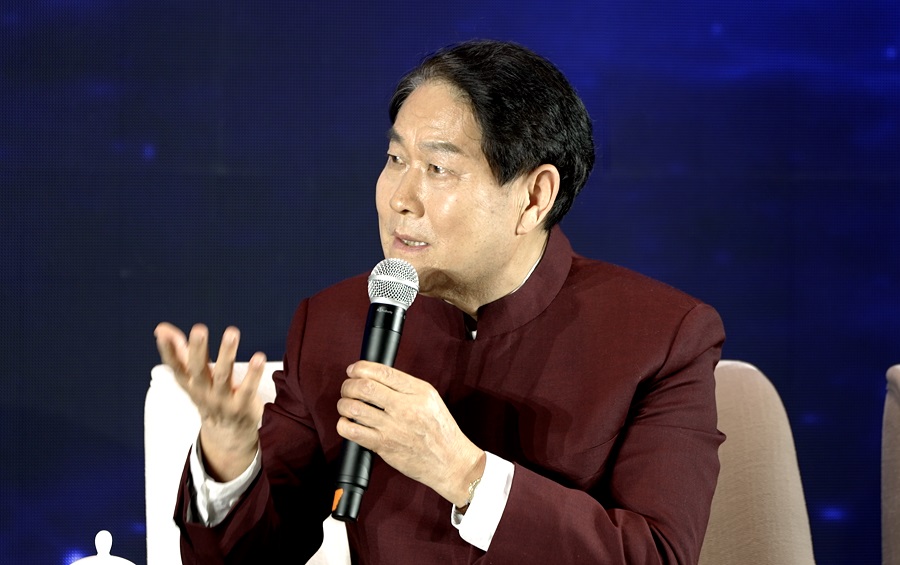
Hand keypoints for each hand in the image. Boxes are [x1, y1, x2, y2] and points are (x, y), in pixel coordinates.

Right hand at [154, 322, 265, 481]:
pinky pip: (247, 389)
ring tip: (231, 332)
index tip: (163, 333)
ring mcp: (222, 400)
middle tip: (198, 329)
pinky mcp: (242, 406)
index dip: (168, 351)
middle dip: (197, 349)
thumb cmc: (208, 395)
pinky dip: (253, 374)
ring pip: (223, 376)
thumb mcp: (192, 376)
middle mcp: (203, 391)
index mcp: (189, 382)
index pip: (175, 366)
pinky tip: (259, 357)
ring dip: (226, 354)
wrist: (226, 433)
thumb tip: (161, 328)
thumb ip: (180, 351)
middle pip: (198, 370)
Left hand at [336, 361, 485, 506]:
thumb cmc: (440, 432)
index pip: (383, 372)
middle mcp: (405, 407)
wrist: (450, 462)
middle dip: (349, 385)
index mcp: (419, 392)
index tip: (353, 370)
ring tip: (346, 405)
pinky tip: (347, 423)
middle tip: (348, 388)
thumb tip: (375, 377)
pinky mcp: (383, 446)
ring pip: (354, 407)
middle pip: (364, 387)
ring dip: (343, 404)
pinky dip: (343, 424)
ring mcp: (393, 427)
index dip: (361, 368)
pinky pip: (352, 431)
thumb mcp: (431, 400)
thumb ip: (406, 387)